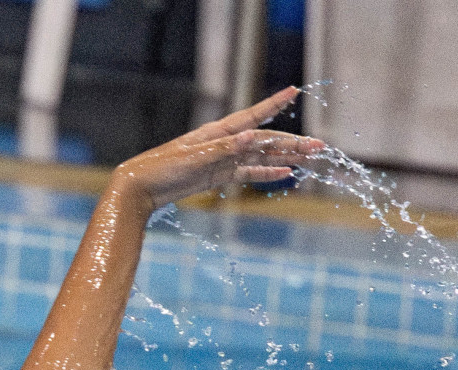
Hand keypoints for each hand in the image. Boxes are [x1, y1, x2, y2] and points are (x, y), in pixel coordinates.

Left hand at [108, 87, 324, 213]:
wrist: (139, 190)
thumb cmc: (161, 169)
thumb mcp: (192, 159)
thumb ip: (222, 149)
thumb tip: (250, 138)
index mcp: (216, 132)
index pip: (251, 116)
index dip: (272, 104)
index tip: (293, 91)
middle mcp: (222, 143)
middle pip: (263, 141)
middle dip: (291, 142)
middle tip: (318, 146)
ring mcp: (221, 160)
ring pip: (259, 157)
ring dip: (283, 157)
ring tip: (308, 158)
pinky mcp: (216, 177)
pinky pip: (246, 174)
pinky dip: (264, 174)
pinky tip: (283, 174)